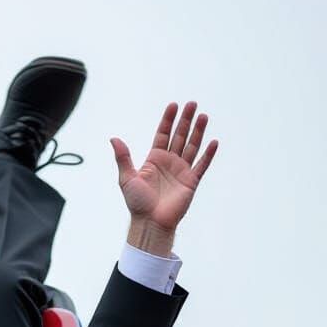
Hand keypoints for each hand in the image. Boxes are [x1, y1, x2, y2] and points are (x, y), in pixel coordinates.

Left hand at [110, 101, 217, 244]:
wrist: (150, 222)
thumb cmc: (137, 203)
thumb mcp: (127, 178)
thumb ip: (123, 158)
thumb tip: (114, 139)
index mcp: (154, 160)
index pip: (163, 135)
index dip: (168, 120)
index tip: (173, 106)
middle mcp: (169, 162)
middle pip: (179, 136)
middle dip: (185, 120)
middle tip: (192, 104)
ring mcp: (181, 171)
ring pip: (192, 146)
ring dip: (198, 132)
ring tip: (203, 116)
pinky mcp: (191, 182)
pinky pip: (202, 165)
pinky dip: (208, 154)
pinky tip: (213, 142)